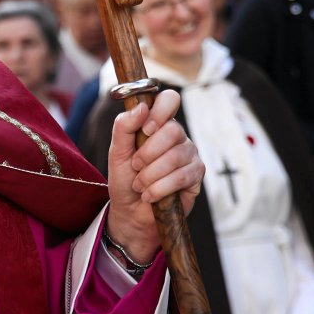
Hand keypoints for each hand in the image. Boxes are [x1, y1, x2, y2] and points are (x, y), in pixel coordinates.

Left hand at [106, 89, 203, 265]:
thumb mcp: (117, 152)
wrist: (130, 212)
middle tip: (135, 166)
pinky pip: (182, 176)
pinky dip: (161, 188)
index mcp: (158, 124)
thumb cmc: (125, 179)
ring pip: (176, 156)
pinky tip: (150, 195)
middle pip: (173, 130)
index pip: (169, 100)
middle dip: (148, 153)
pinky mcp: (196, 175)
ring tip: (140, 185)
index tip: (145, 130)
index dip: (160, 112)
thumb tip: (141, 107)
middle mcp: (177, 136)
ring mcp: (189, 155)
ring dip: (151, 174)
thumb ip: (124, 127)